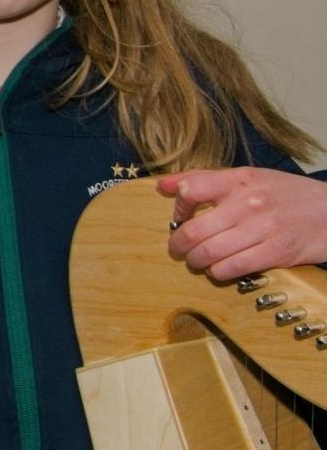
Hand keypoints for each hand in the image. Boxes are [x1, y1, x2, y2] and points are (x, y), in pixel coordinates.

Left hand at [162, 168, 326, 280]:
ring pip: (209, 252)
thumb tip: (162, 186)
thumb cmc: (287, 194)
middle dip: (178, 245)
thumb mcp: (248, 177)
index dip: (177, 207)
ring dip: (196, 261)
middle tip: (178, 249)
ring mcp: (262, 229)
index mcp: (239, 180)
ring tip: (197, 261)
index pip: (191, 189)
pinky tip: (218, 269)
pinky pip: (232, 268)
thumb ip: (204, 179)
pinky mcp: (276, 253)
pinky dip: (218, 273)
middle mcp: (248, 203)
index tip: (179, 218)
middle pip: (194, 230)